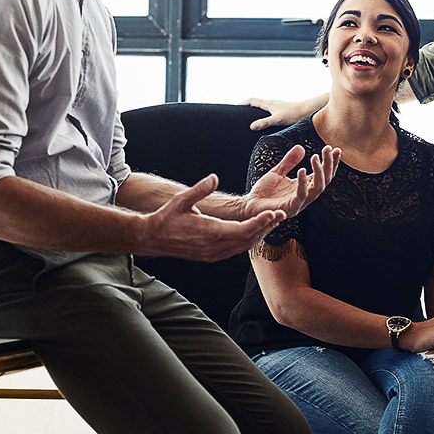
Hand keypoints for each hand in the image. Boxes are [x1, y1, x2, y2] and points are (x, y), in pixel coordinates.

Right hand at [137, 174, 284, 260]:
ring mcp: (214, 254)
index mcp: (209, 232)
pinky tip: (256, 232)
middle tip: (280, 215)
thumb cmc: (167, 218)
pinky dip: (249, 241)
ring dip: (259, 234)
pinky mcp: (212, 256)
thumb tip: (214, 177)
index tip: (273, 214)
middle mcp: (214, 246)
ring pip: (243, 246)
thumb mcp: (181, 200)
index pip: (242, 229)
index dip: (260, 222)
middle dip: (265, 227)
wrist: (153, 239)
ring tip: (272, 222)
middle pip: (248, 239)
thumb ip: (199, 189)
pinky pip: (236, 250)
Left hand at [242, 144, 340, 218]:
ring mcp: (299, 202)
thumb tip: (300, 147)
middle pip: (325, 180)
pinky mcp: (291, 208)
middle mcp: (305, 195)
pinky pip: (301, 195)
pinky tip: (301, 170)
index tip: (336, 149)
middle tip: (329, 149)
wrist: (249, 205)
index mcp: (304, 186)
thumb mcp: (277, 172)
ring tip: (316, 157)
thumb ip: (289, 161)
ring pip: (317, 188)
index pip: (323, 174)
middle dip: (328, 164)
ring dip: (319, 172)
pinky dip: (303, 183)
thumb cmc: (264, 191)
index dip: (331, 163)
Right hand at [245, 97, 314, 130]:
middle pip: (257, 103)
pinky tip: (268, 124)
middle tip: (241, 115)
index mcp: (269, 103)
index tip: (235, 108)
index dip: (243, 103)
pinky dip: (266, 115)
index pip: (252, 100)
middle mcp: (273, 103)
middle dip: (248, 107)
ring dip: (257, 111)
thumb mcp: (277, 119)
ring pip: (265, 108)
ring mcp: (278, 107)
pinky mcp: (284, 111)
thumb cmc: (294, 114)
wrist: (309, 111)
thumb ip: (264, 122)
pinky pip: (271, 112)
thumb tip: (251, 126)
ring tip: (252, 120)